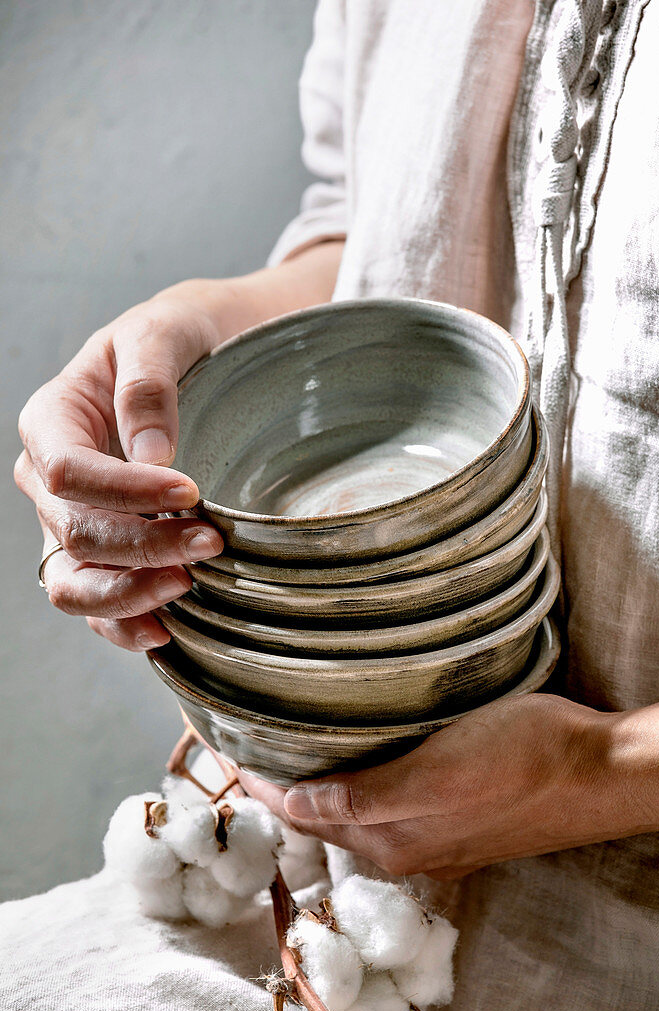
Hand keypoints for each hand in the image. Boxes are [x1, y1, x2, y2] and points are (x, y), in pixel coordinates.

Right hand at [15, 292, 224, 649]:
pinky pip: (96, 602)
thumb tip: (151, 454)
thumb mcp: (163, 333)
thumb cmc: (181, 338)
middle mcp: (50, 478)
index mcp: (52, 419)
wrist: (208, 355)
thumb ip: (148, 385)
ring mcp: (71, 521)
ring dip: (128, 593)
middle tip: (211, 542)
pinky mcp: (103, 553)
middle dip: (143, 546)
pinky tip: (164, 630)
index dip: (126, 492)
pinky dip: (123, 622)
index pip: (69, 472)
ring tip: (186, 587)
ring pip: (73, 582)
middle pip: (76, 532)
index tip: (191, 493)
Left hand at [240, 688, 658, 878]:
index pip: (301, 811)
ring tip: (296, 743)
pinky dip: (358, 787)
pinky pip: (389, 807)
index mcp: (392, 837)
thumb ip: (364, 799)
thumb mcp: (436, 773)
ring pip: (355, 813)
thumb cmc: (522, 757)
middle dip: (283, 785)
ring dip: (320, 786)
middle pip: (323, 816)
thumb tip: (294, 808)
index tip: (228, 744)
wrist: (600, 771)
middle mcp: (406, 846)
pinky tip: (363, 758)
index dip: (260, 781)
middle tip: (253, 738)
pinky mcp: (462, 821)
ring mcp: (436, 837)